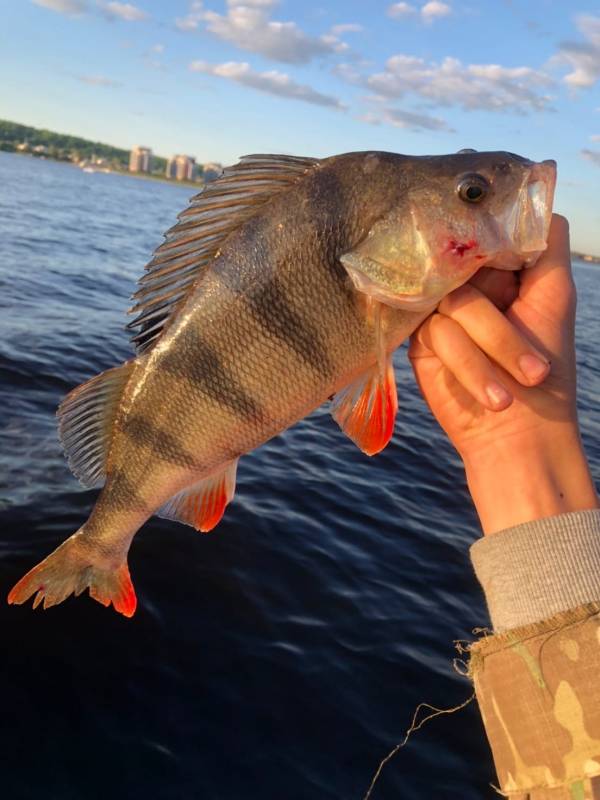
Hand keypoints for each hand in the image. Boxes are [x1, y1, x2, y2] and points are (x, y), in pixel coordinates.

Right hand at [408, 214, 597, 533]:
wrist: (514, 434)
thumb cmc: (546, 371)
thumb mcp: (555, 295)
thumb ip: (546, 243)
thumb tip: (530, 190)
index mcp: (503, 271)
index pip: (485, 233)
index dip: (493, 245)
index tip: (509, 277)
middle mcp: (469, 286)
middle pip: (466, 265)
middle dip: (498, 320)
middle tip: (528, 361)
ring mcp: (442, 311)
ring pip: (453, 301)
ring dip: (490, 347)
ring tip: (517, 382)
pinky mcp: (421, 340)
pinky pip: (435, 331)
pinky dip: (465, 361)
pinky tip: (488, 388)